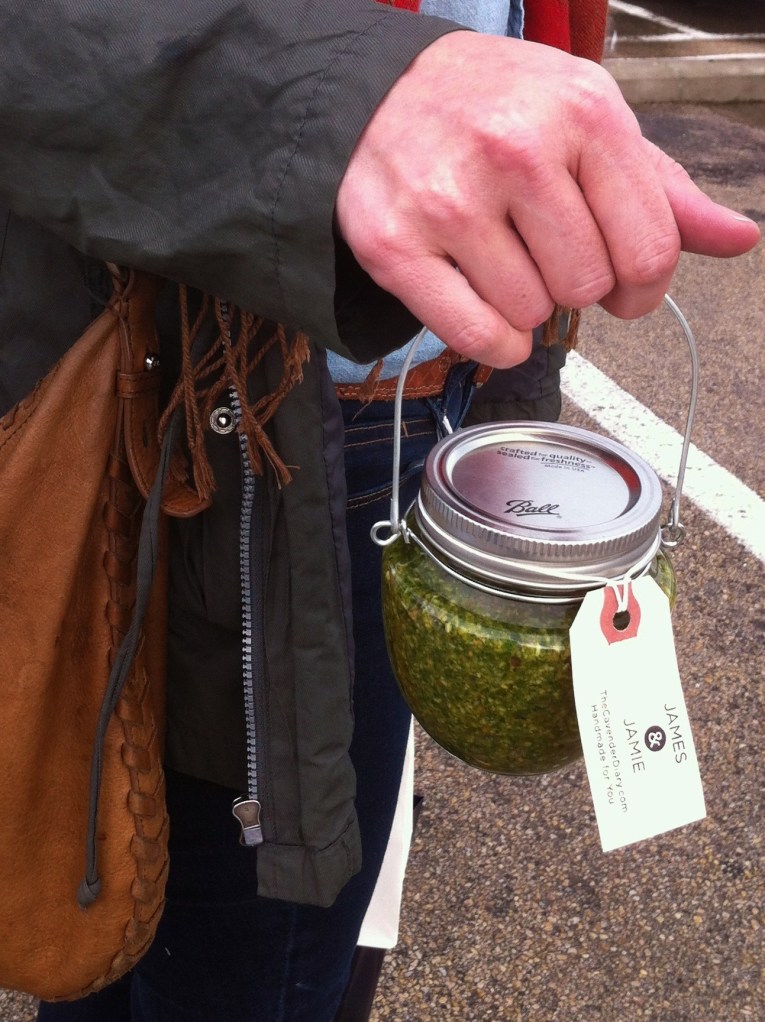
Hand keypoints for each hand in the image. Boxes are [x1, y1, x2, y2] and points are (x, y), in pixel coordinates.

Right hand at [335, 32, 759, 367]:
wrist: (380, 94)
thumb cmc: (495, 110)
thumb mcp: (588, 123)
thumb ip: (662, 189)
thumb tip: (739, 239)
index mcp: (583, 112)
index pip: (650, 250)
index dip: (642, 287)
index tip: (621, 285)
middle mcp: (515, 150)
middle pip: (586, 288)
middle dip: (574, 286)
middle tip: (543, 255)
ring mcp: (449, 199)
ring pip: (530, 316)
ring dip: (525, 307)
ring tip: (501, 260)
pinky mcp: (394, 245)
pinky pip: (477, 337)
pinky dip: (494, 343)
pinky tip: (485, 308)